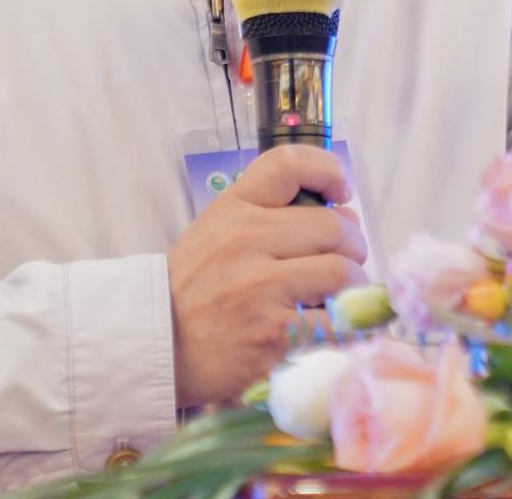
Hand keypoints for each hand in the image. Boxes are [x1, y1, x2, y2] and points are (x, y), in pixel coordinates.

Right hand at [167, 146, 368, 407]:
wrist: (158, 346)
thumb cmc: (194, 289)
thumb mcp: (215, 232)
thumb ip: (267, 216)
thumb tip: (341, 216)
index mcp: (234, 209)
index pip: (290, 165)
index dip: (328, 171)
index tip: (340, 194)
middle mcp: (248, 240)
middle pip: (334, 227)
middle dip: (352, 245)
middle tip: (345, 260)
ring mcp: (263, 288)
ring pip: (343, 273)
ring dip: (353, 287)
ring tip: (340, 295)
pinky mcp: (276, 333)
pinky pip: (338, 323)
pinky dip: (347, 326)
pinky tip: (337, 327)